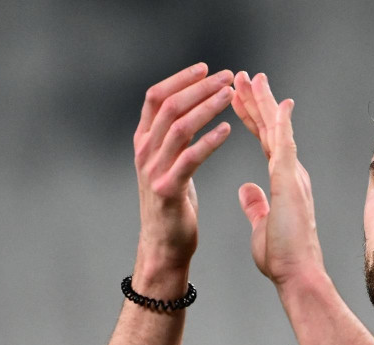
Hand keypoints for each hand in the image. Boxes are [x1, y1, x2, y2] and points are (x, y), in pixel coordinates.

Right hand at [133, 63, 233, 274]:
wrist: (164, 245)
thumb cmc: (172, 206)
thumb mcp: (167, 166)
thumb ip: (173, 141)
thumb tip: (190, 114)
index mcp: (143, 142)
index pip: (156, 97)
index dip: (181, 79)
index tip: (206, 68)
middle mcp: (144, 152)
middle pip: (169, 106)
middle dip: (199, 87)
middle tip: (227, 77)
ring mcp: (153, 170)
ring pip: (179, 127)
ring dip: (206, 107)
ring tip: (230, 96)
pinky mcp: (168, 190)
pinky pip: (190, 158)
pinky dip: (209, 141)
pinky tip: (227, 130)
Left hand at [232, 72, 324, 286]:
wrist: (297, 273)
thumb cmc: (283, 257)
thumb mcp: (261, 224)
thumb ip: (255, 204)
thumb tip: (245, 189)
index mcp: (284, 183)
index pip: (267, 143)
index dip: (254, 119)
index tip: (241, 100)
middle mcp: (292, 174)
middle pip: (272, 130)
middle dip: (257, 102)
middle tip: (244, 78)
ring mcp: (293, 176)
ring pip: (277, 130)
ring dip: (264, 103)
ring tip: (249, 78)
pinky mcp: (290, 182)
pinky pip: (284, 145)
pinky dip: (280, 122)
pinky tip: (277, 102)